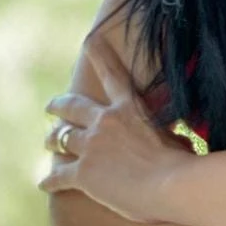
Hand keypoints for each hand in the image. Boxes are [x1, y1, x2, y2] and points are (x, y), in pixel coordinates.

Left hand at [38, 38, 188, 221]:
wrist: (169, 184)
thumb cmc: (181, 161)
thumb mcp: (174, 133)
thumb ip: (164, 129)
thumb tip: (179, 130)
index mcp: (129, 107)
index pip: (112, 74)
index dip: (100, 55)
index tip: (90, 40)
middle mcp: (105, 121)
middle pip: (73, 107)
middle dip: (59, 105)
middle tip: (51, 106)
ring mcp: (91, 146)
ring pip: (61, 137)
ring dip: (52, 139)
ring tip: (48, 141)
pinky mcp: (82, 174)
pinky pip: (57, 175)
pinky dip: (49, 181)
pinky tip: (43, 185)